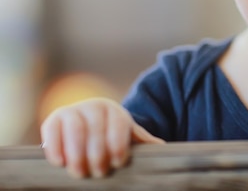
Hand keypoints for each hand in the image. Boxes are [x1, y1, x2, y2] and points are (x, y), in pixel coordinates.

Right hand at [40, 97, 163, 177]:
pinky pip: (52, 130)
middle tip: (99, 173)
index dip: (118, 144)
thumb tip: (163, 148)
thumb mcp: (126, 134)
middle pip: (96, 128)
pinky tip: (59, 163)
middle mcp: (93, 106)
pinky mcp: (53, 119)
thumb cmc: (110, 134)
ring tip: (79, 172)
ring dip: (77, 152)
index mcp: (115, 110)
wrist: (85, 122)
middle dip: (97, 152)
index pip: (118, 124)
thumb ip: (141, 141)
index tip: (118, 163)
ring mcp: (72, 111)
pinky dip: (55, 146)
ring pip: (75, 129)